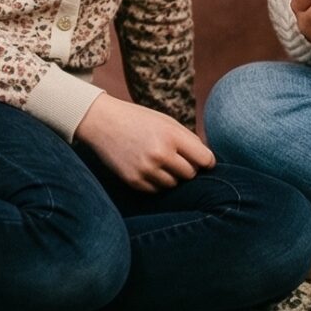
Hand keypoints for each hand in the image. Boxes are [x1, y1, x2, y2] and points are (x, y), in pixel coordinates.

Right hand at [75, 95, 214, 191]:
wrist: (102, 122)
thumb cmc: (138, 120)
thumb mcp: (166, 122)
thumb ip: (188, 140)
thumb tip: (208, 162)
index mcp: (172, 135)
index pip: (205, 159)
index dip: (206, 161)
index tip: (203, 161)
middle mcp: (160, 154)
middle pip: (190, 174)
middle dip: (187, 168)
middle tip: (175, 158)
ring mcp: (146, 169)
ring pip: (174, 184)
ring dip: (171, 176)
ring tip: (158, 161)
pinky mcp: (134, 181)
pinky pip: (157, 190)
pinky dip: (156, 182)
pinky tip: (147, 167)